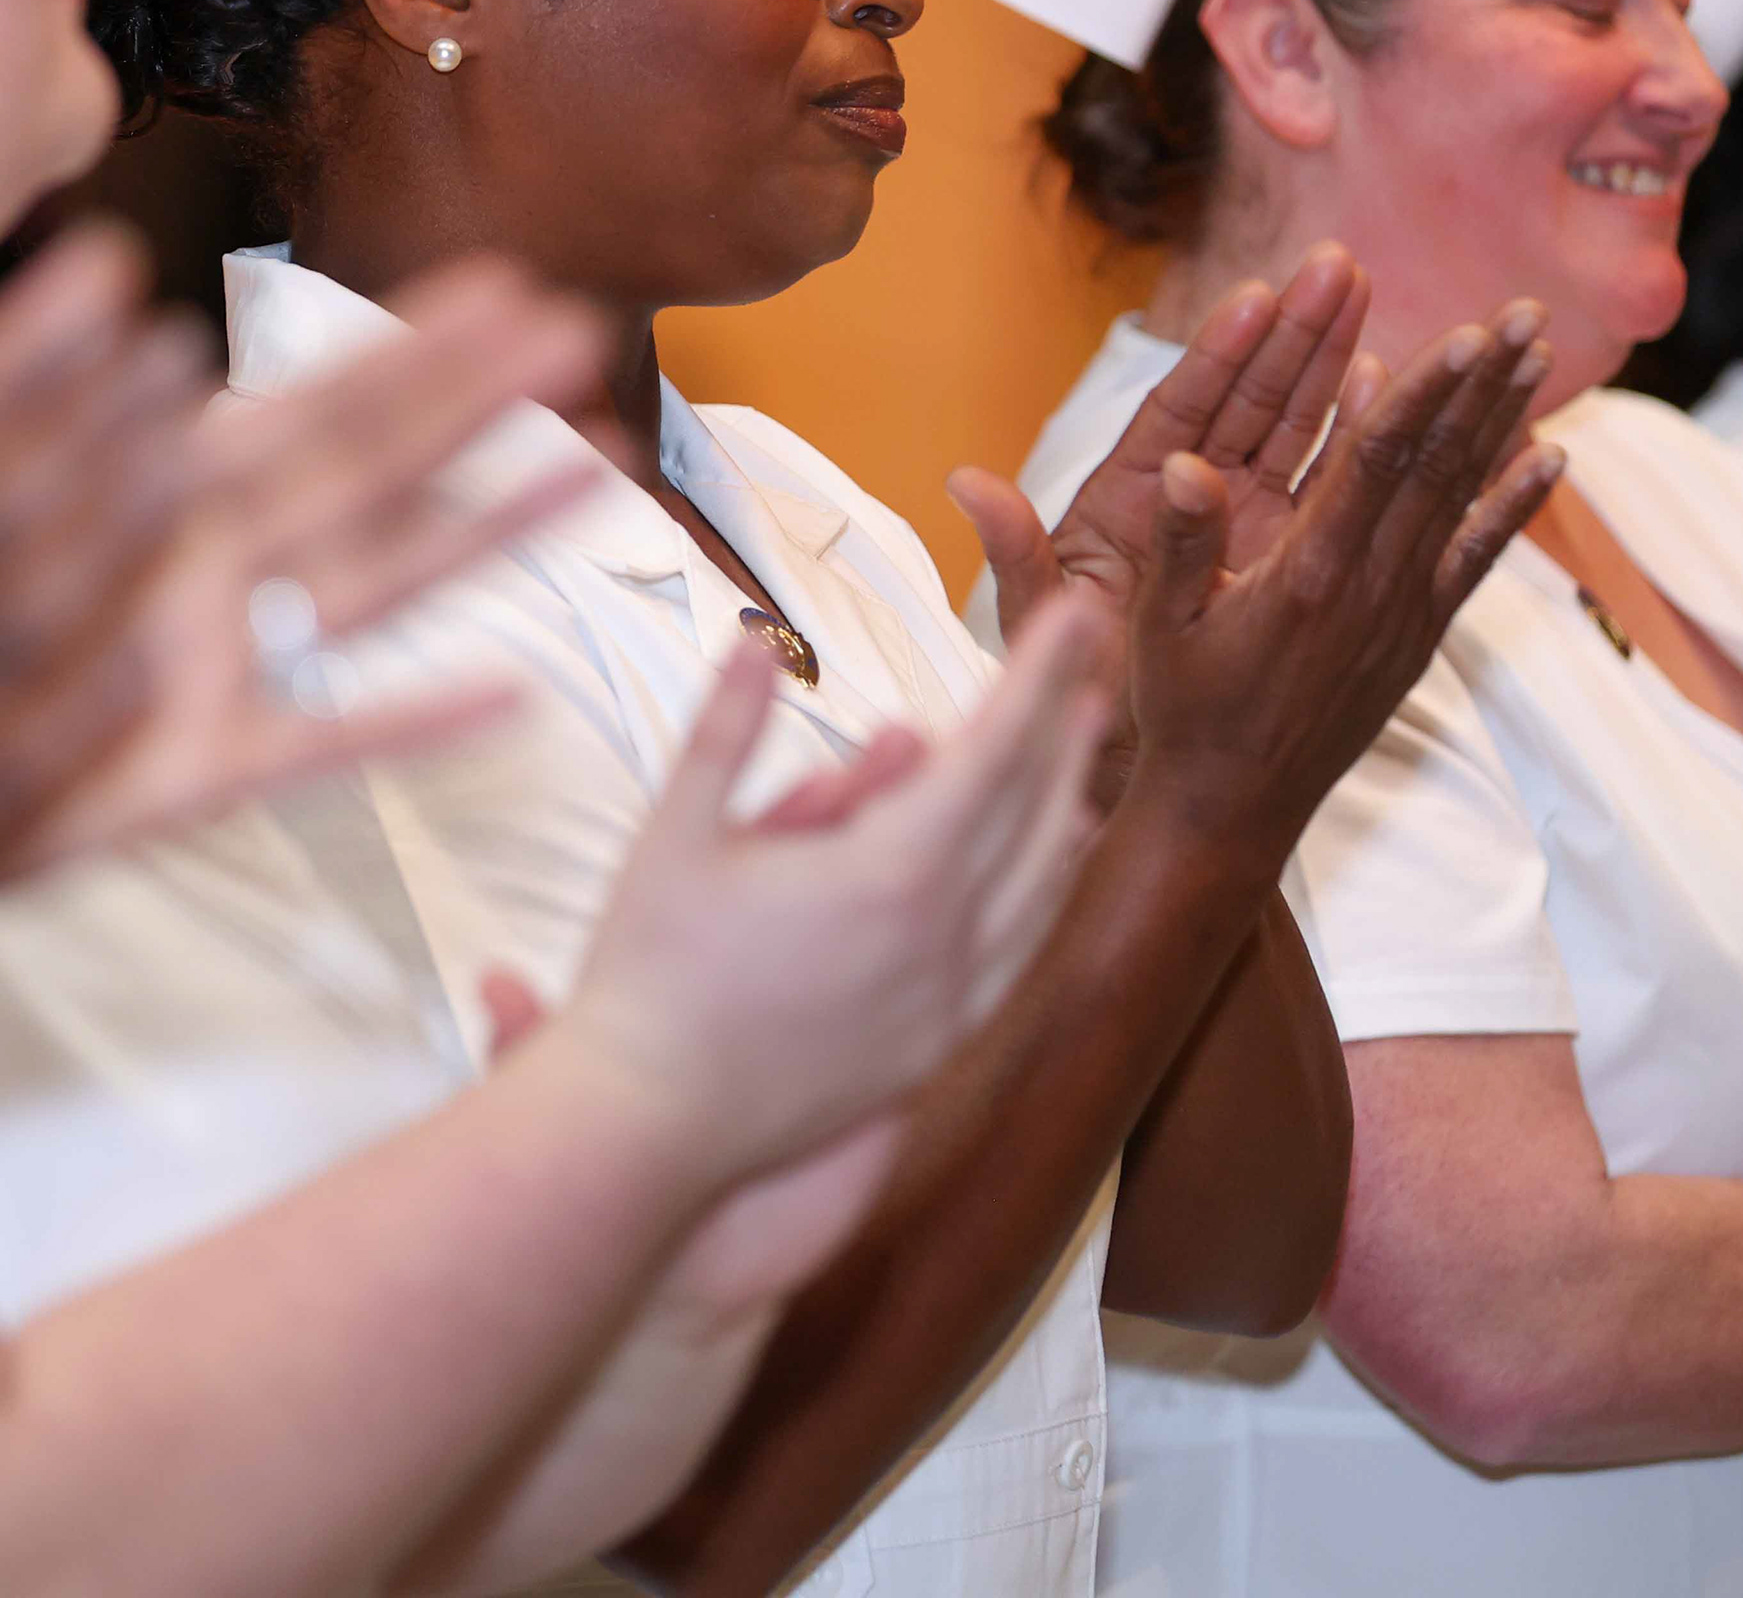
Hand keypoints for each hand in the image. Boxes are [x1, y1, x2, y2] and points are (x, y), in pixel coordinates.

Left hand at [20, 258, 606, 872]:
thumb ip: (10, 374)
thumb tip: (113, 259)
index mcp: (148, 486)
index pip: (310, 398)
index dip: (410, 344)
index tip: (507, 282)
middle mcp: (204, 566)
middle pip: (369, 467)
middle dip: (475, 403)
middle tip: (583, 334)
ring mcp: (214, 668)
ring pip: (374, 582)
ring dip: (484, 529)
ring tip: (596, 473)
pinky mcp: (188, 773)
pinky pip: (315, 746)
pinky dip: (408, 726)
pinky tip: (509, 697)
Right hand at [538, 595, 1117, 1195]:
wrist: (647, 1127)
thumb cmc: (648, 977)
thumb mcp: (675, 834)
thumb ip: (726, 731)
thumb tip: (756, 640)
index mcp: (891, 874)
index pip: (993, 750)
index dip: (1039, 674)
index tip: (1076, 614)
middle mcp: (942, 940)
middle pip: (1036, 810)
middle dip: (1068, 723)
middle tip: (1094, 656)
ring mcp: (945, 1003)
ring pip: (1040, 887)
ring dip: (1068, 804)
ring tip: (1084, 749)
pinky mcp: (933, 1050)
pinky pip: (1017, 954)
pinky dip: (1045, 894)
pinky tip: (1047, 871)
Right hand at [955, 250, 1565, 855]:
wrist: (1234, 809)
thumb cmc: (1185, 711)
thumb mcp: (1162, 624)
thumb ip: (1181, 541)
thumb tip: (1183, 459)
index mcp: (1310, 574)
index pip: (1380, 464)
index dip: (1427, 393)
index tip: (1470, 332)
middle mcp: (1372, 589)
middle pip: (1440, 465)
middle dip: (1484, 383)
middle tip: (1529, 310)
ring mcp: (1404, 613)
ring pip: (1464, 497)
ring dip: (1504, 419)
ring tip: (1540, 350)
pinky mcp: (1417, 635)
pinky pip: (1476, 557)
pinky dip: (1514, 504)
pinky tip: (1552, 459)